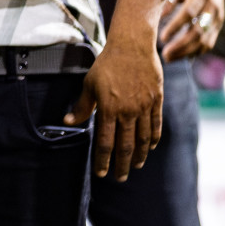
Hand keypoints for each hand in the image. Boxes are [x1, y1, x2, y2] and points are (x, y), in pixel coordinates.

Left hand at [66, 32, 162, 180]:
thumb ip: (82, 106)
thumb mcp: (89, 84)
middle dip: (122, 165)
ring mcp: (144, 107)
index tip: (102, 173)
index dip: (103, 159)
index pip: (106, 142)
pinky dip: (153, 138)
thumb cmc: (106, 64)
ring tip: (135, 166)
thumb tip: (68, 121)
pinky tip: (150, 147)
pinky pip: (155, 125)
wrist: (132, 47)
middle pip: (126, 145)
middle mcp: (128, 112)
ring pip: (143, 138)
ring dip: (139, 155)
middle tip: (120, 178)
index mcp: (109, 109)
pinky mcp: (156, 101)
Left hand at [158, 0, 224, 60]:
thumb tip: (156, 16)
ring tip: (169, 58)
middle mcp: (212, 7)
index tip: (161, 37)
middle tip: (164, 55)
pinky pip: (209, 43)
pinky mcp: (219, 26)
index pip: (189, 13)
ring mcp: (218, 18)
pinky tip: (183, 57)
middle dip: (181, 45)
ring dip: (186, 52)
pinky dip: (196, 52)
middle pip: (198, 31)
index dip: (175, 26)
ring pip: (205, 40)